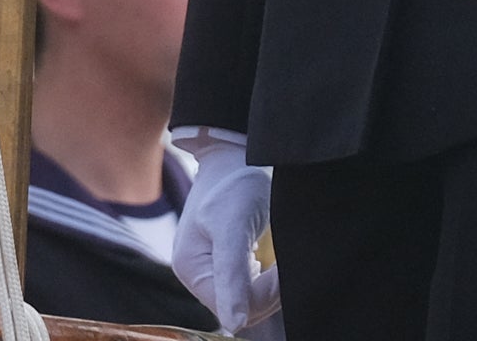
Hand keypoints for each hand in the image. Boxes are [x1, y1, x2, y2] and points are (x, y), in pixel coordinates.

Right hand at [172, 126, 282, 332]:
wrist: (238, 154)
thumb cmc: (234, 183)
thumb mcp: (233, 227)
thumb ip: (232, 276)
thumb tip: (234, 324)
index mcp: (190, 268)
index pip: (233, 309)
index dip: (264, 295)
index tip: (283, 269)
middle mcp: (196, 273)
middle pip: (241, 308)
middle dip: (269, 292)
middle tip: (286, 263)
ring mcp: (211, 269)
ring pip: (249, 301)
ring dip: (271, 286)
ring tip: (281, 258)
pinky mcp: (227, 264)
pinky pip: (250, 288)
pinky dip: (268, 281)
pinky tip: (273, 263)